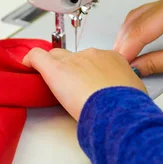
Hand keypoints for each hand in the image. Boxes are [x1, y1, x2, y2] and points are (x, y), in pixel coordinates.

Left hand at [22, 47, 146, 120]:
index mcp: (113, 58)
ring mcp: (74, 60)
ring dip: (54, 67)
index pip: (96, 59)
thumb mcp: (134, 93)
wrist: (118, 109)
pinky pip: (37, 56)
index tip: (88, 83)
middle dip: (72, 69)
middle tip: (72, 87)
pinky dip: (31, 60)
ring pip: (57, 56)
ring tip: (53, 83)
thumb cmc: (128, 105)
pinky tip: (28, 65)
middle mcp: (93, 55)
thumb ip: (126, 87)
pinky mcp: (55, 69)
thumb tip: (125, 92)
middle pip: (75, 57)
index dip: (89, 71)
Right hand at [114, 0, 162, 75]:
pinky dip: (138, 29)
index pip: (141, 29)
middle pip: (136, 20)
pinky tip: (132, 43)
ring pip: (139, 16)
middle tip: (115, 61)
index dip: (126, 48)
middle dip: (124, 41)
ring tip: (121, 55)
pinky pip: (148, 15)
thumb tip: (134, 67)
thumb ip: (157, 62)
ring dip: (129, 35)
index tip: (117, 63)